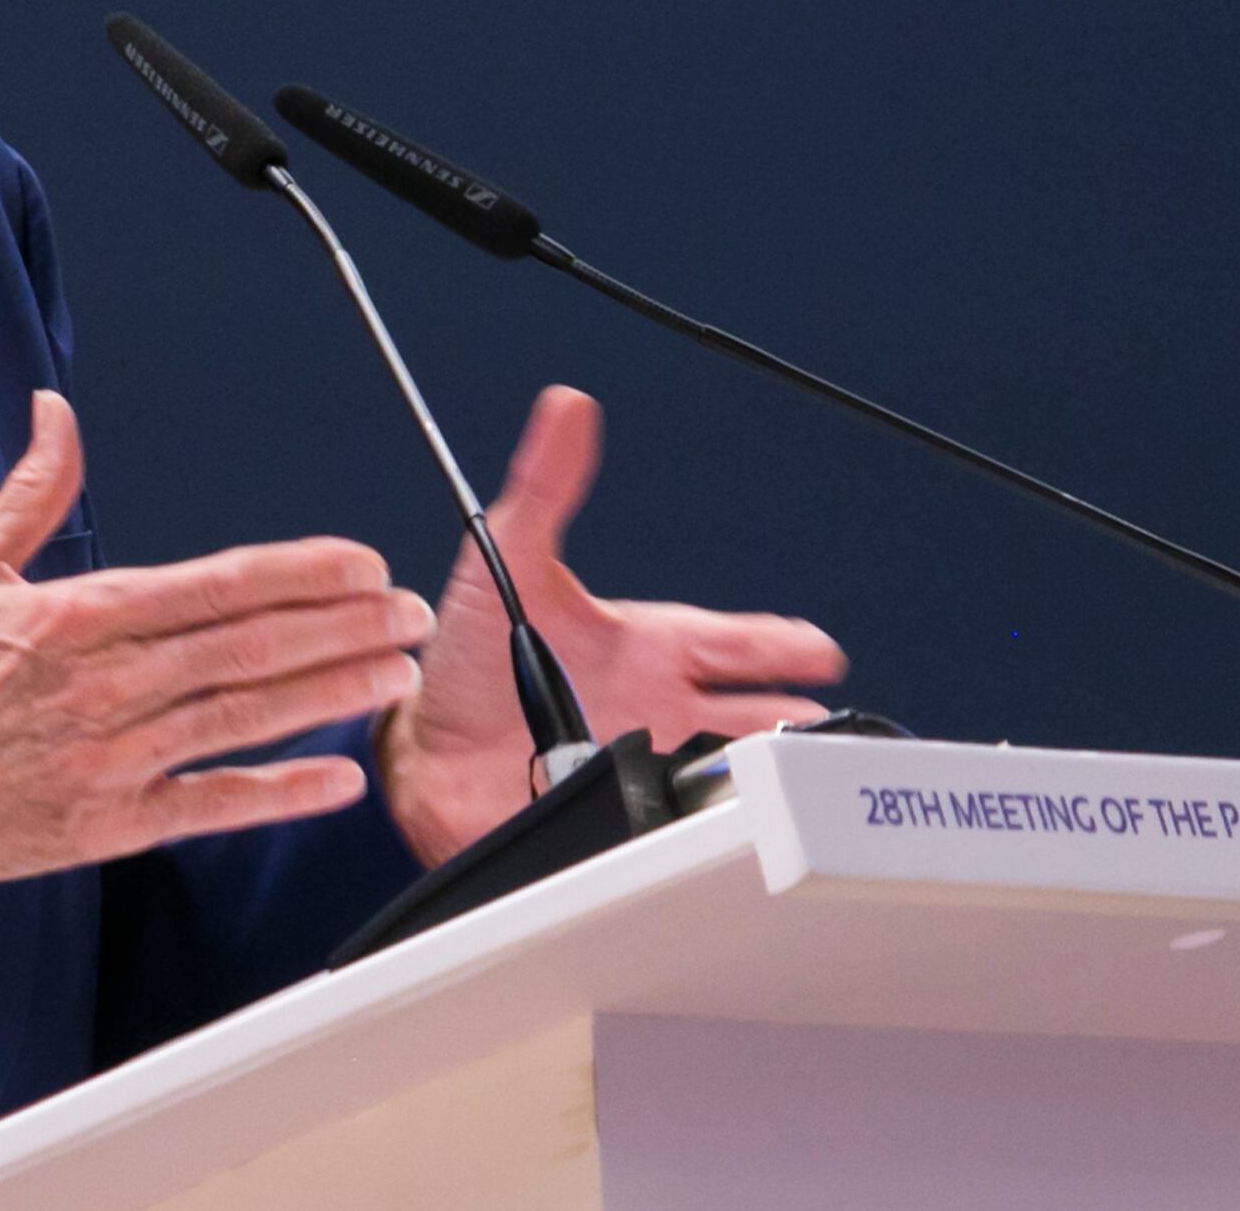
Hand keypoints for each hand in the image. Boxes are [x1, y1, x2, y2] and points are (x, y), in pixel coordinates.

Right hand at [0, 392, 436, 899]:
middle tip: (412, 613)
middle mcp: (105, 684)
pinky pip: (210, 806)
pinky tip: (338, 777)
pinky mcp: (107, 824)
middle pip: (249, 647)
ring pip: (244, 718)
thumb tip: (57, 414)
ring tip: (398, 672)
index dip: (297, 572)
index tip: (359, 561)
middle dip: (343, 627)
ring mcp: (112, 758)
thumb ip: (29, 492)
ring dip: (332, 694)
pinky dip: (278, 793)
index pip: (212, 585)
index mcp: (75, 616)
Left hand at [376, 385, 848, 864]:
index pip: (738, 642)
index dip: (782, 647)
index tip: (820, 651)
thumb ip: (544, 487)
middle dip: (790, 725)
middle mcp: (662, 709)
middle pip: (754, 718)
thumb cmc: (471, 655)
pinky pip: (668, 827)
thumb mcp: (508, 561)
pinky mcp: (616, 817)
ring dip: (745, 778)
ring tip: (777, 787)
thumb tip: (567, 406)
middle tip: (820, 730)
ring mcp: (645, 766)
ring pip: (724, 775)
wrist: (420, 746)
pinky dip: (687, 827)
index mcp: (653, 648)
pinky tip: (704, 834)